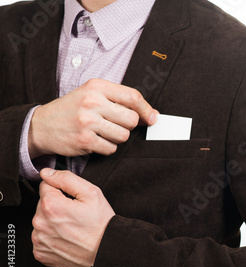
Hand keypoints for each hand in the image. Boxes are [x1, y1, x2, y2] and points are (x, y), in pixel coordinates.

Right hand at [29, 78, 158, 158]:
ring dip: (117, 138)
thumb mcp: (92, 94)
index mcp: (97, 86)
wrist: (41, 125)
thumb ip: (120, 100)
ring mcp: (88, 121)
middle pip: (132, 119)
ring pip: (123, 136)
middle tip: (115, 124)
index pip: (133, 97)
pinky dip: (107, 147)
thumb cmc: (72, 109)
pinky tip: (96, 140)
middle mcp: (92, 102)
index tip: (152, 118)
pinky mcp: (85, 140)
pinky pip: (111, 149)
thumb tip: (152, 115)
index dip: (147, 109)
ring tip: (104, 132)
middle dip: (128, 125)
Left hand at [32, 168, 114, 266]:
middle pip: (42, 204)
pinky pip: (42, 239)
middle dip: (56, 206)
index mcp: (51, 206)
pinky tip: (67, 239)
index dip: (61, 190)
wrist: (107, 253)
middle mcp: (40, 224)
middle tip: (76, 215)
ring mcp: (39, 241)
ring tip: (73, 228)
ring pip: (42, 222)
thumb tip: (47, 173)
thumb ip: (67, 178)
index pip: (46, 186)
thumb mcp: (92, 194)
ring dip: (53, 222)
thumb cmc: (102, 225)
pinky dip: (52, 238)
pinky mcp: (41, 254)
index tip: (73, 200)